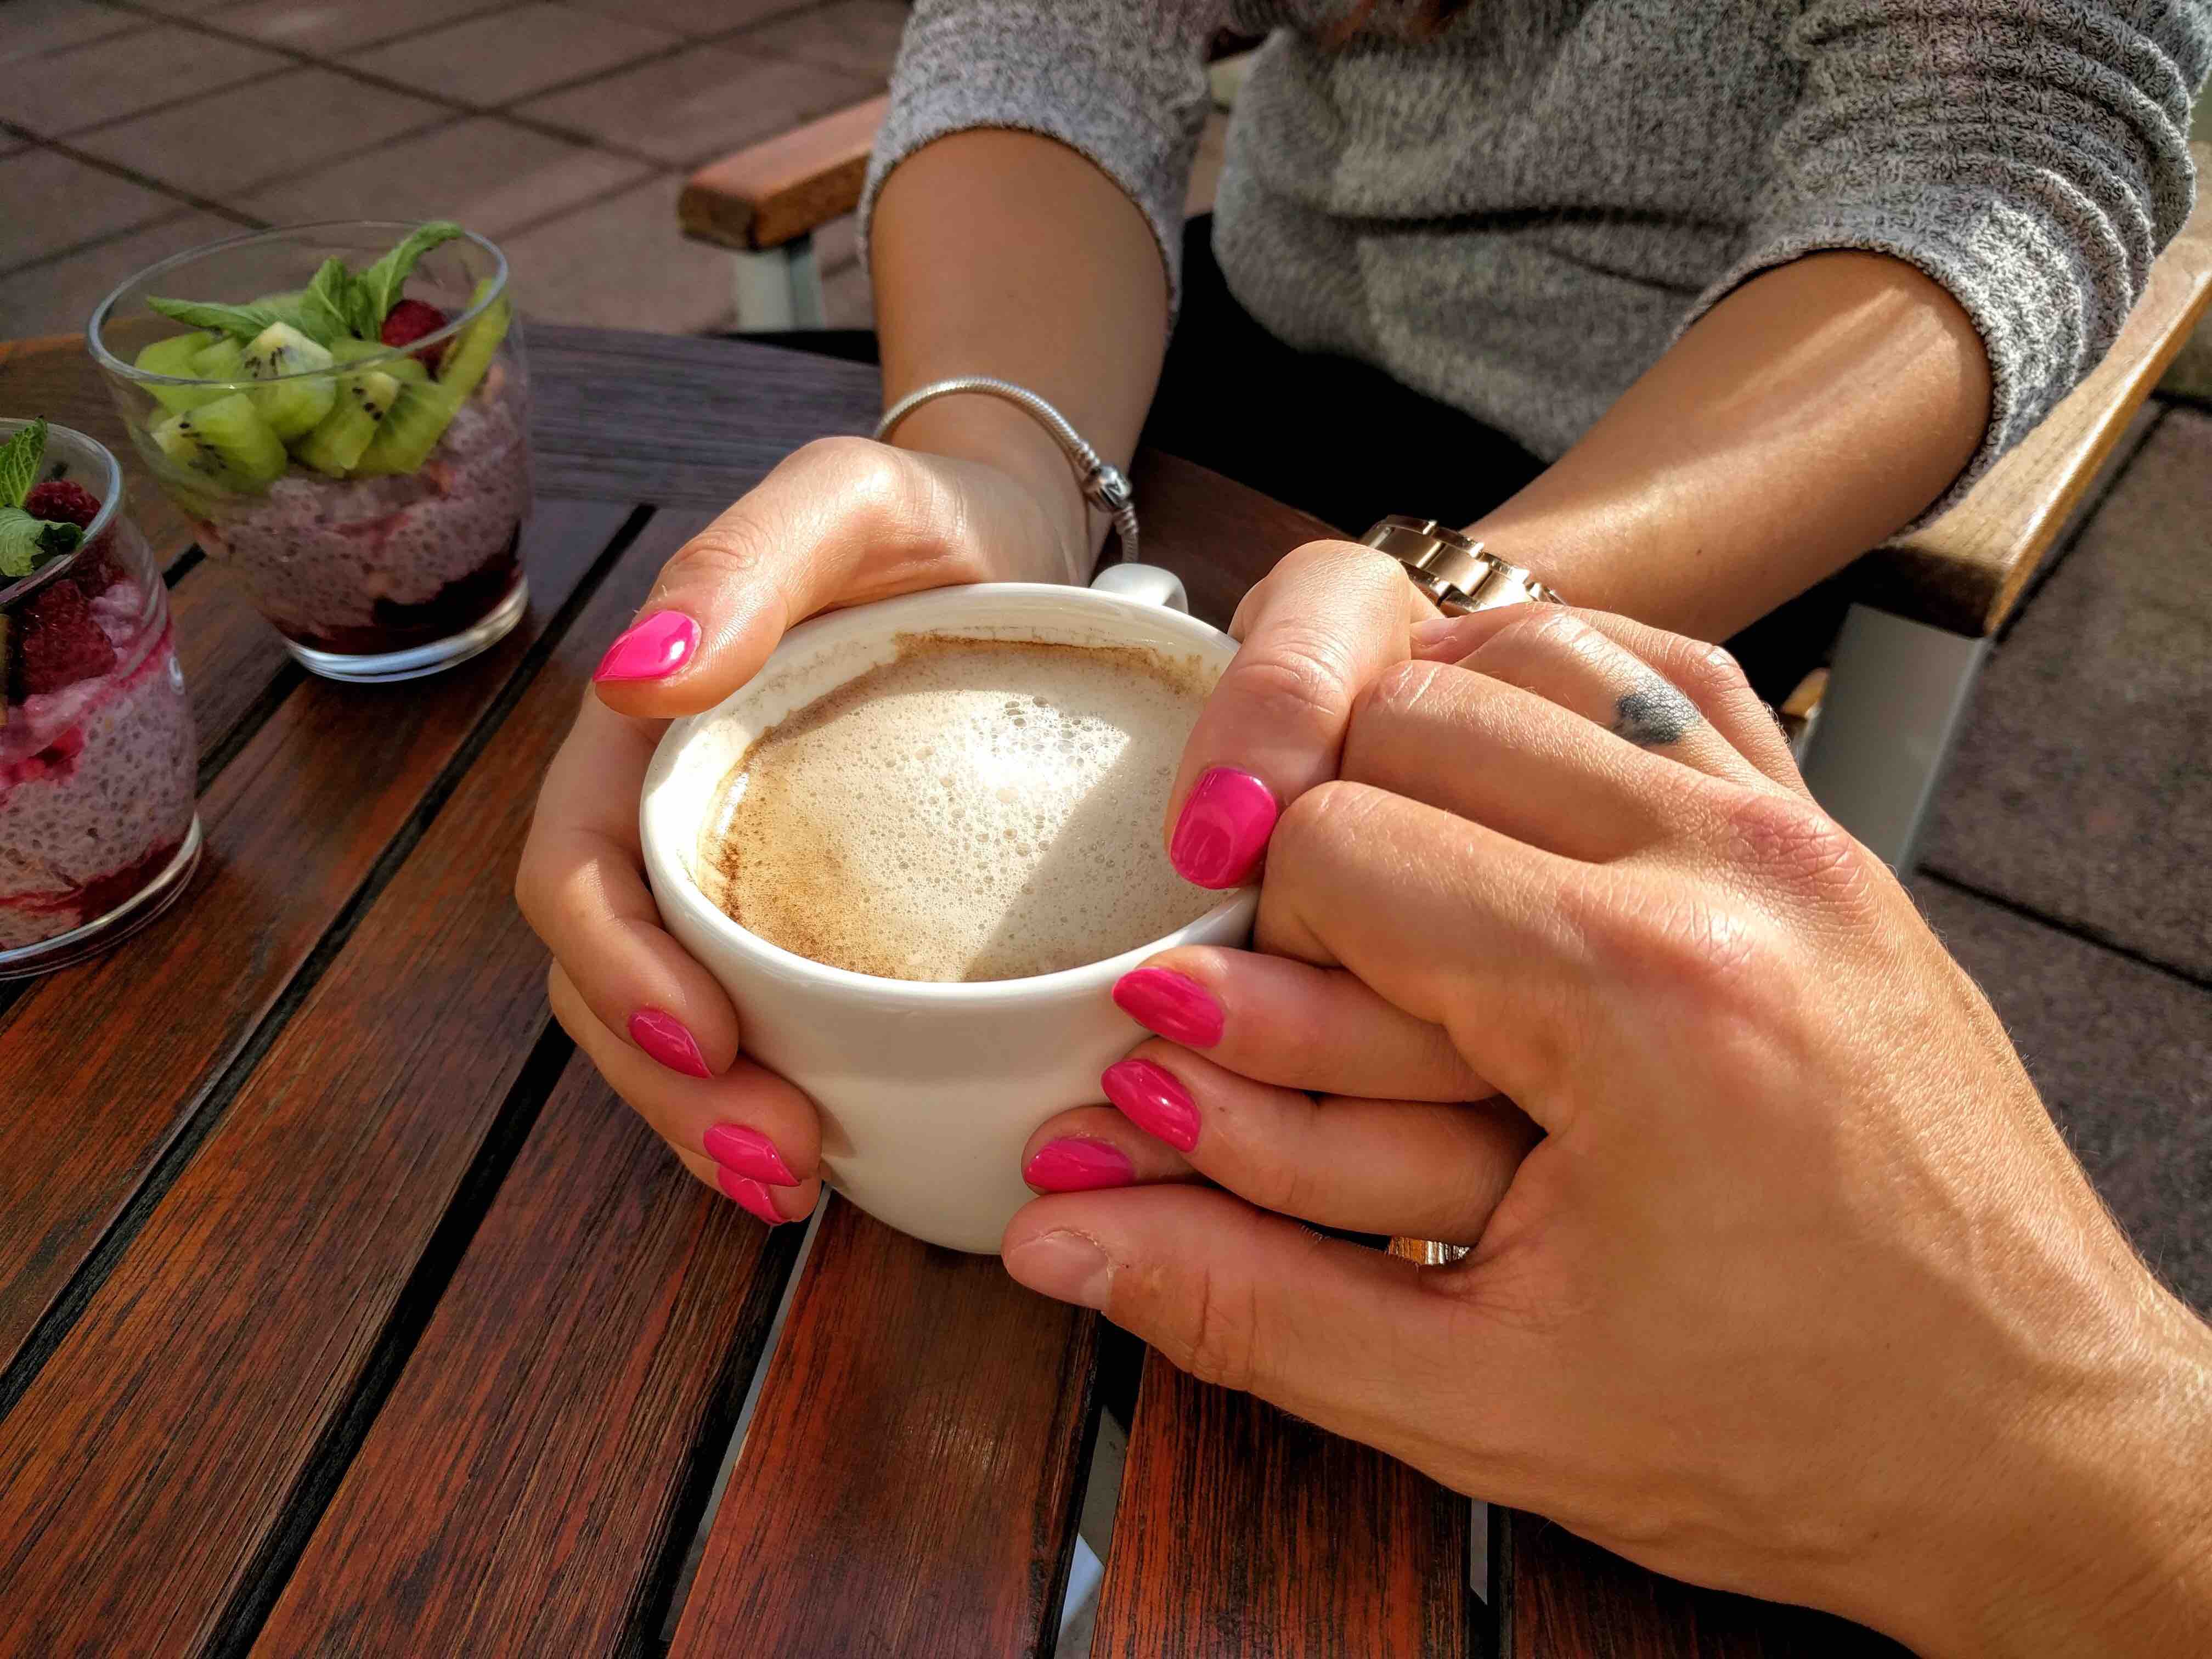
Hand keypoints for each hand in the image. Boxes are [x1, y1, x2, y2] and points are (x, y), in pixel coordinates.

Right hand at [517, 437, 1075, 1221]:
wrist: (1009, 545)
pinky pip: (765, 1025)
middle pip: (613, 979)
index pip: (581, 870)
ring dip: (712, 1122)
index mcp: (647, 735)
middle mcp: (675, 817)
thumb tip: (636, 674)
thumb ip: (744, 564)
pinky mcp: (811, 918)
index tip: (704, 1038)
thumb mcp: (844, 501)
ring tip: (796, 1185)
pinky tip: (837, 1155)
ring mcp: (739, 876)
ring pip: (676, 1027)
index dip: (617, 967)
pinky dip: (777, 1098)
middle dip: (672, 1086)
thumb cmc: (923, 517)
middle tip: (778, 1159)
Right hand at [1005, 606, 2211, 1656]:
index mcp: (1637, 994)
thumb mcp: (1482, 1399)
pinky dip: (1555, 697)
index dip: (1241, 937)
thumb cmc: (1787, 1439)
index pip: (1334, 846)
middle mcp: (1730, 865)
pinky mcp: (1834, 838)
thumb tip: (1049, 1230)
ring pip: (1528, 654)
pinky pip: (1666, 670)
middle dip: (1315, 832)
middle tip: (1288, 967)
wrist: (2035, 1445)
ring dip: (1421, 740)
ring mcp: (1800, 832)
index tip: (1217, 1024)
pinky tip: (1507, 793)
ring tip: (1383, 882)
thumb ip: (1241, 1297)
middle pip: (1413, 716)